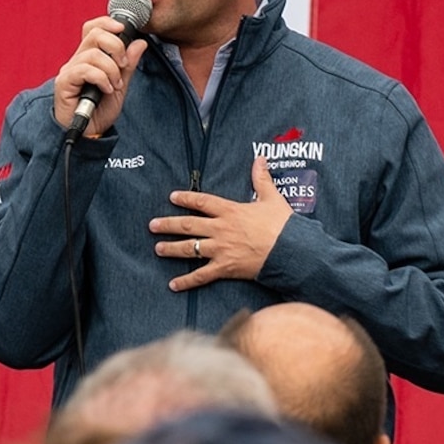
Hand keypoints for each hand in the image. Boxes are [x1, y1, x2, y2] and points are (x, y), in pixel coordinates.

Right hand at [52, 17, 147, 138]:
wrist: (89, 135)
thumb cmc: (99, 111)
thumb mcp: (121, 86)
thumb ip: (128, 64)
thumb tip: (140, 42)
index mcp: (89, 57)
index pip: (93, 28)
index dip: (108, 22)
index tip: (124, 29)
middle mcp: (77, 60)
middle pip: (94, 34)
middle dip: (116, 46)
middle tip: (123, 65)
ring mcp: (69, 70)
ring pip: (93, 53)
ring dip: (111, 69)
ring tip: (115, 85)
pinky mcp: (64, 82)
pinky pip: (85, 69)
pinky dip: (102, 78)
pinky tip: (106, 90)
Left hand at [151, 156, 292, 291]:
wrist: (290, 251)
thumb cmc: (283, 225)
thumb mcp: (272, 197)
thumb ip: (262, 178)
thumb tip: (260, 159)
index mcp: (230, 211)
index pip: (202, 202)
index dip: (185, 199)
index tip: (172, 197)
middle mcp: (221, 229)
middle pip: (189, 225)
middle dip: (168, 224)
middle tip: (152, 225)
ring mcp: (221, 249)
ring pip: (190, 249)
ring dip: (171, 249)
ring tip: (157, 248)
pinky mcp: (225, 268)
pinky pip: (201, 275)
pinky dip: (186, 281)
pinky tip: (173, 284)